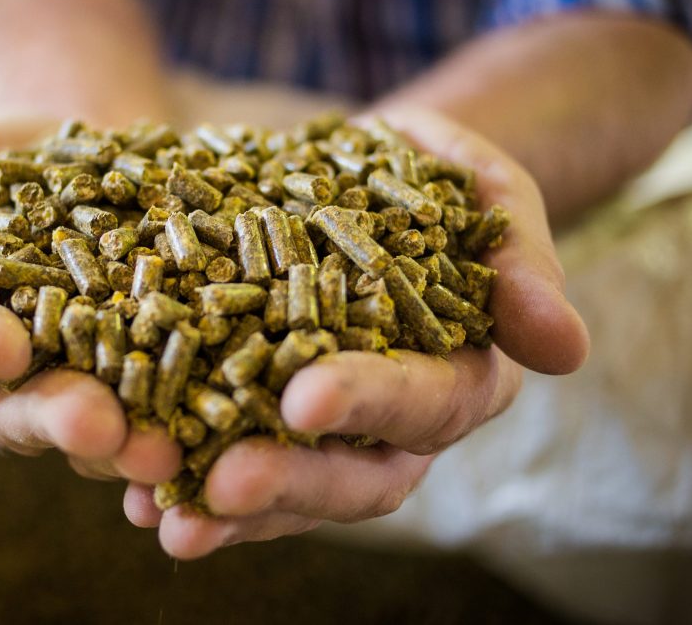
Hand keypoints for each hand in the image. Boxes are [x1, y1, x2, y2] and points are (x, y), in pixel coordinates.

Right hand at [0, 111, 180, 483]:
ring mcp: (86, 392)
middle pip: (24, 415)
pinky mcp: (155, 385)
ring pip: (102, 433)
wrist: (92, 152)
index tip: (3, 342)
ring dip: (132, 444)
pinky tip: (221, 432)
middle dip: (59, 418)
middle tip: (94, 422)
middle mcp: (8, 387)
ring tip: (165, 448)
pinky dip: (194, 427)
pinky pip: (170, 414)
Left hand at [122, 107, 590, 558]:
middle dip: (289, 481)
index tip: (306, 397)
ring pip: (286, 489)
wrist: (361, 174)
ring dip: (225, 508)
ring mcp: (324, 433)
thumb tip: (565, 347)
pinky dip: (181, 478)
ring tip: (159, 516)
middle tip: (221, 482)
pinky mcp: (256, 418)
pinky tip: (126, 495)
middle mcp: (395, 425)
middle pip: (353, 474)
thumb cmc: (433, 177)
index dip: (370, 402)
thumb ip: (521, 255)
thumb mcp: (483, 187)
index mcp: (461, 373)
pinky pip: (223, 459)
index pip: (425, 399)